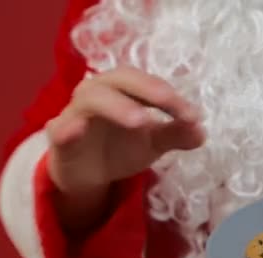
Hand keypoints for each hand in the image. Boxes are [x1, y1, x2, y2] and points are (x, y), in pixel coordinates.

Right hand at [46, 65, 205, 193]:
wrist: (87, 174)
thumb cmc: (120, 147)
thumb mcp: (153, 143)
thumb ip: (176, 135)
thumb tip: (202, 132)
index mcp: (124, 89)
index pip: (149, 84)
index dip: (171, 97)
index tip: (194, 116)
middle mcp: (99, 92)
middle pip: (119, 79)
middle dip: (147, 89)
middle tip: (169, 104)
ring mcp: (76, 113)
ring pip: (91, 98)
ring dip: (117, 106)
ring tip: (141, 122)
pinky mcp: (59, 137)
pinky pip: (60, 128)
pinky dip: (68, 127)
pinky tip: (77, 130)